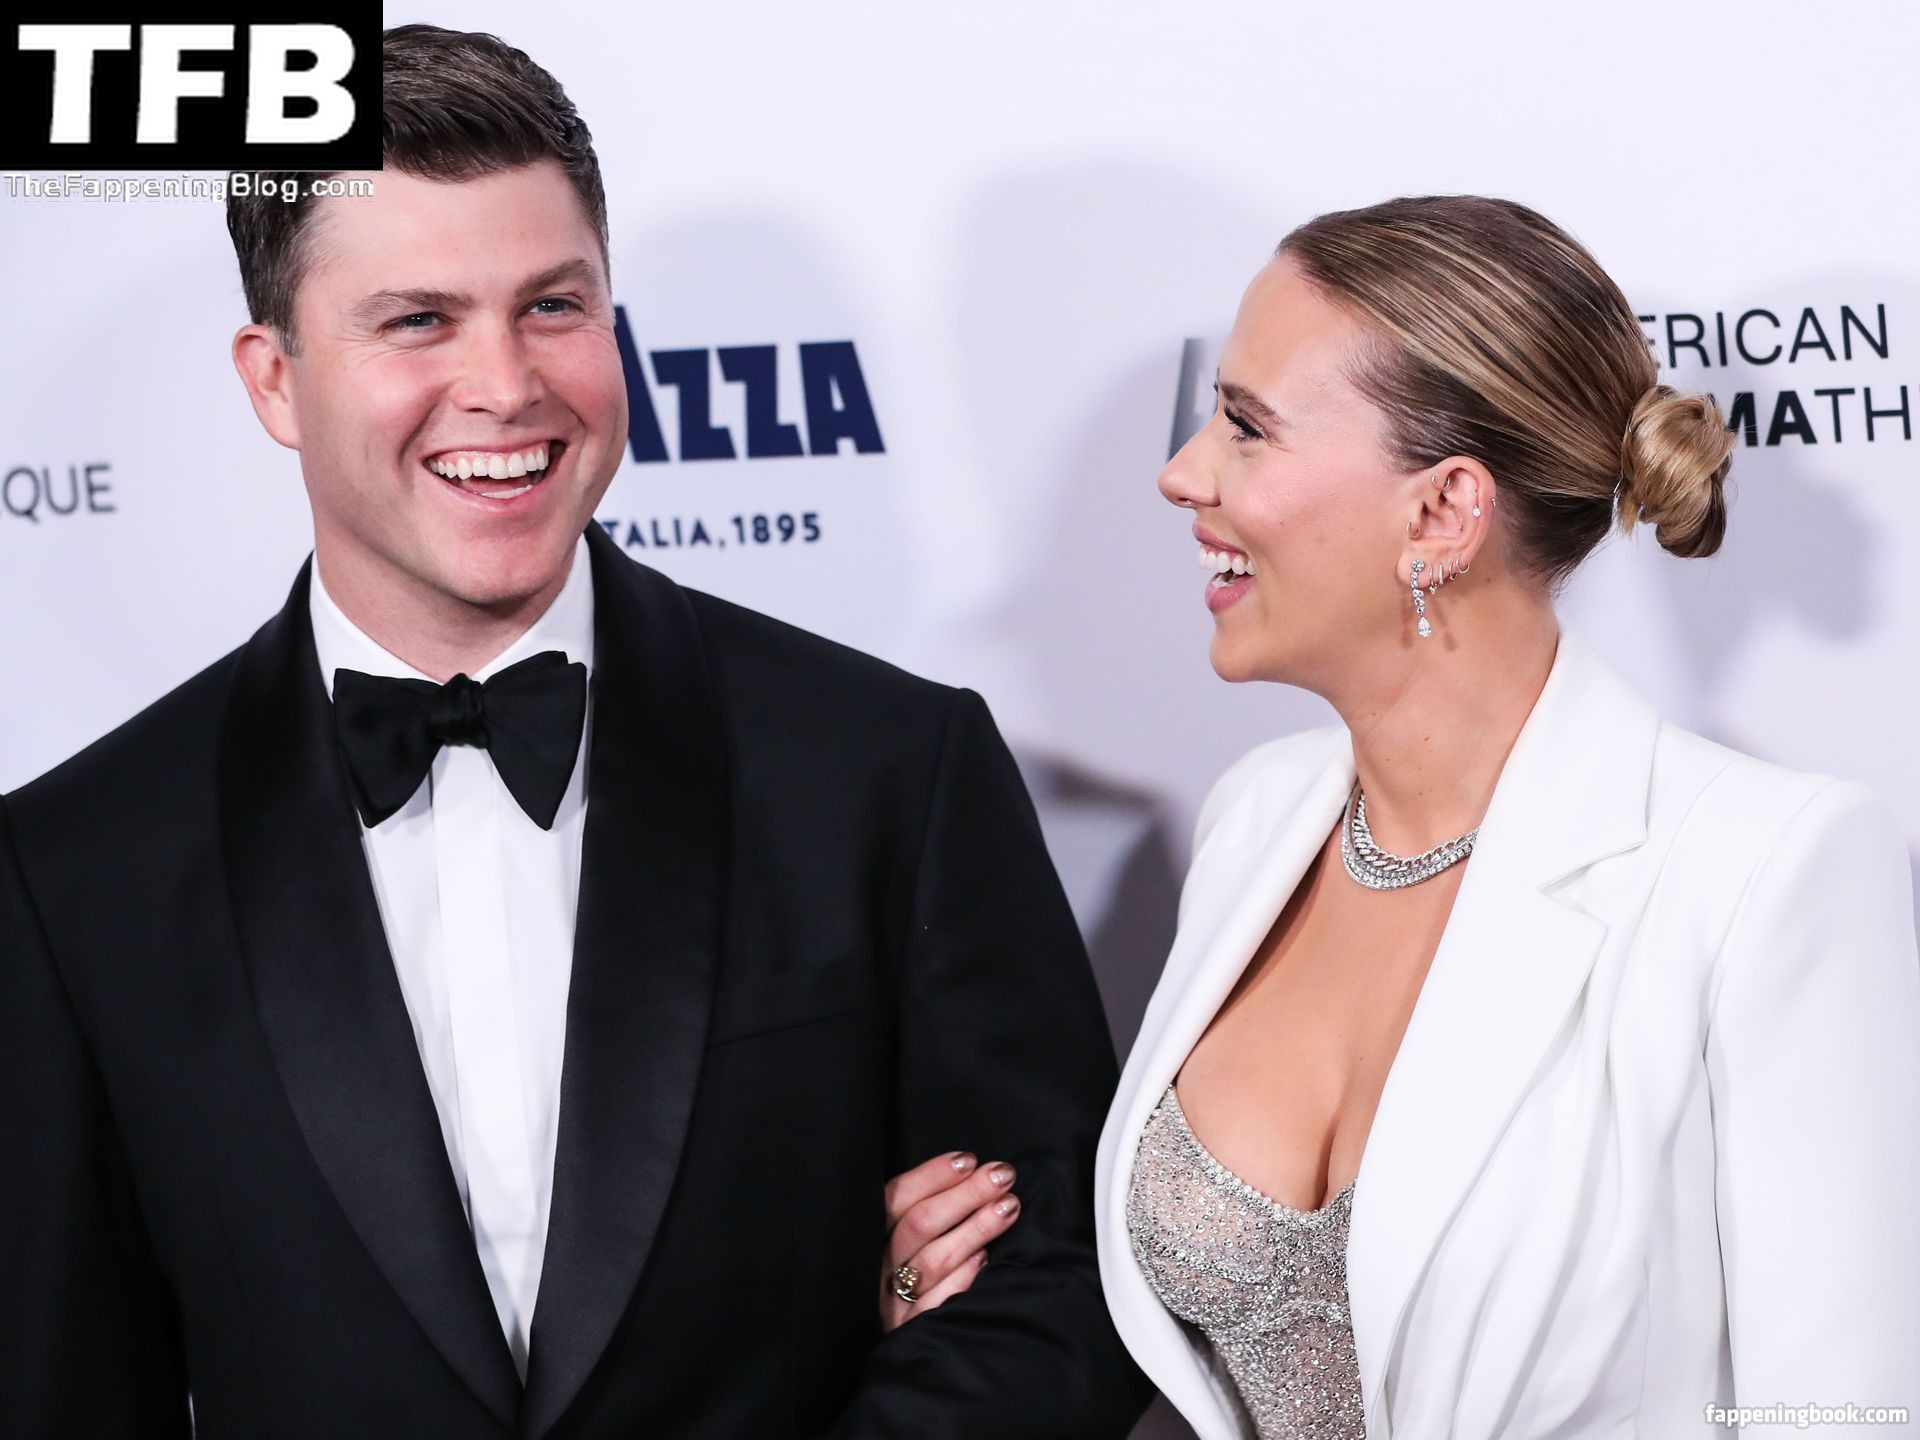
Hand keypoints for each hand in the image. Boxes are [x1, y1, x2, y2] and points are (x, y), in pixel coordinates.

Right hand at [879, 1150, 1021, 1331]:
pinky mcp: (913, 1331)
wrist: (901, 1352)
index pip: (896, 1198)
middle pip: (919, 1225)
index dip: (932, 1176)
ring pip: (933, 1260)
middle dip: (965, 1195)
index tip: (968, 1159)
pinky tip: (986, 1258)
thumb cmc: (911, 1275)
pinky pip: (939, 1301)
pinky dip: (964, 1276)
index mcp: (872, 1237)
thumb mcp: (906, 1240)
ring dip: (975, 1229)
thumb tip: (972, 1171)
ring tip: (1009, 1207)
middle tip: (1002, 1175)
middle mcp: (879, 1267)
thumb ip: (928, 1208)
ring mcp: (895, 1302)